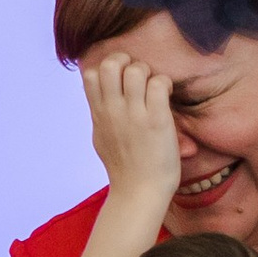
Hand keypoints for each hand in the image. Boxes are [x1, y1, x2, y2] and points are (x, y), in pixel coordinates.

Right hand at [82, 52, 179, 221]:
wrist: (139, 194)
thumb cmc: (124, 170)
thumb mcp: (101, 139)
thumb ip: (100, 116)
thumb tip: (98, 101)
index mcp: (99, 114)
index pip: (91, 74)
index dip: (108, 69)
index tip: (121, 82)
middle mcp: (113, 111)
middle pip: (111, 64)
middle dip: (127, 62)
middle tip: (139, 78)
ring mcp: (134, 115)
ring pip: (136, 70)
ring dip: (149, 73)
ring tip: (155, 89)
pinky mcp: (157, 121)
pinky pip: (159, 84)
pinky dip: (165, 84)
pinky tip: (167, 97)